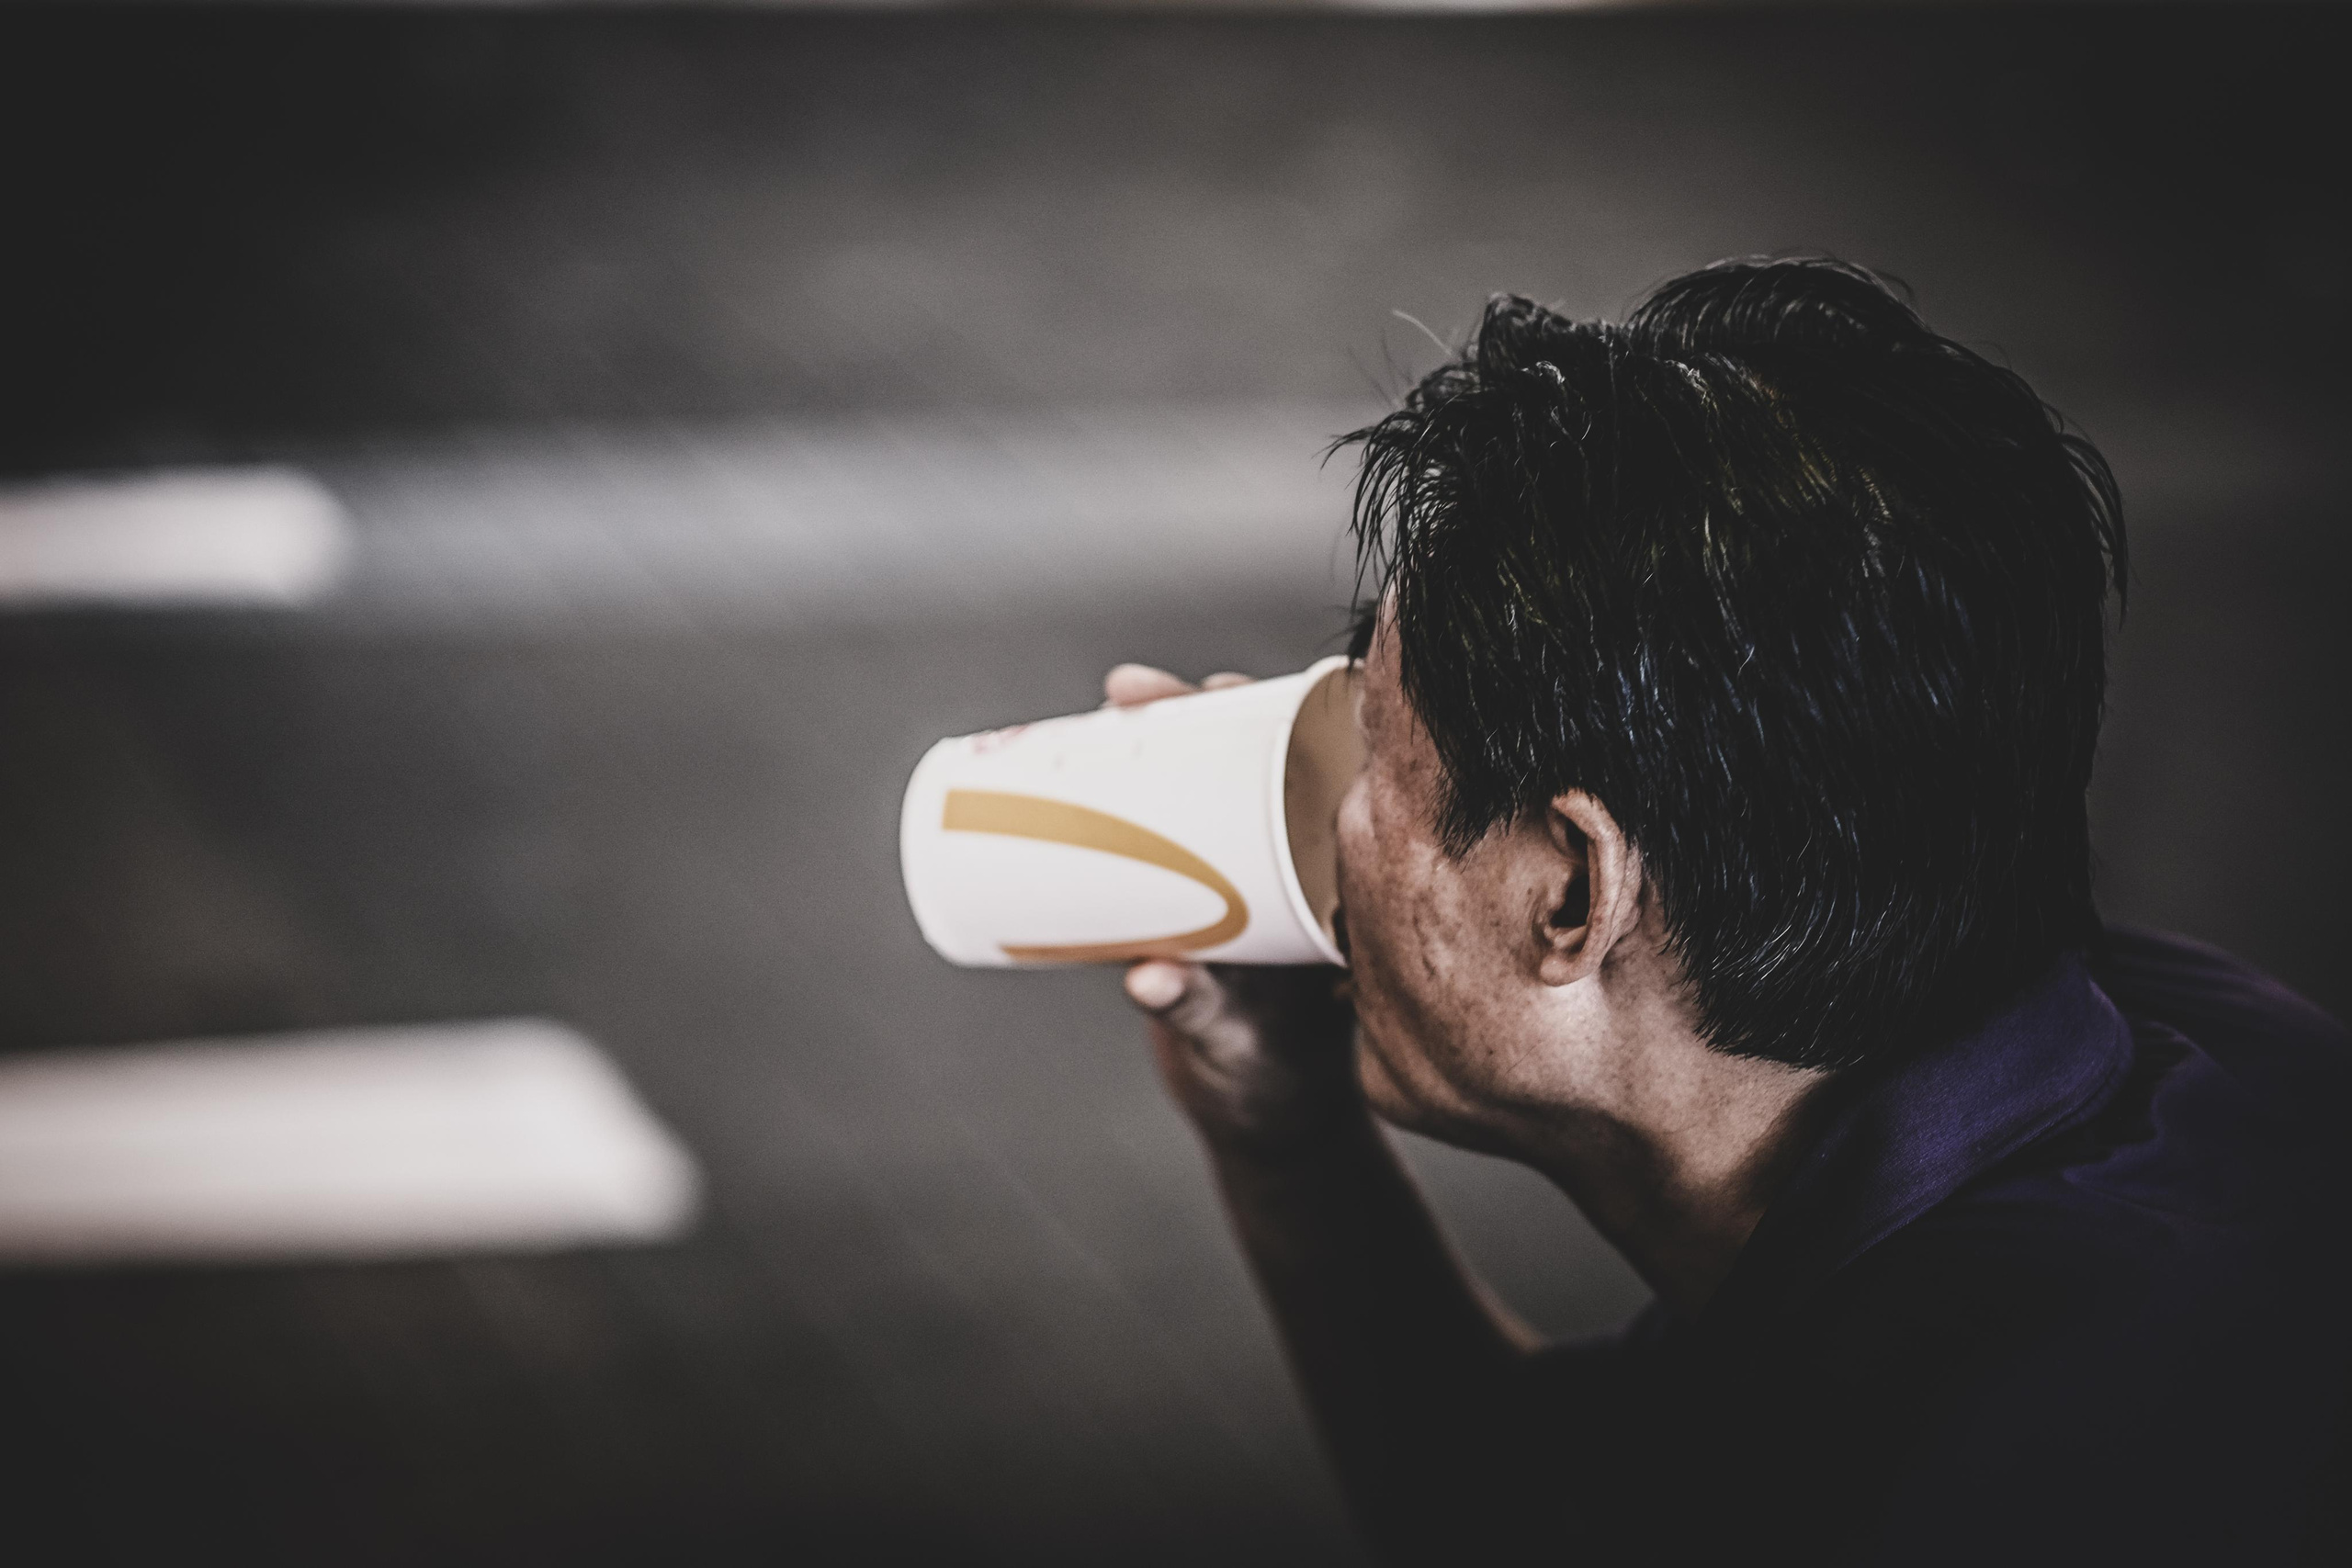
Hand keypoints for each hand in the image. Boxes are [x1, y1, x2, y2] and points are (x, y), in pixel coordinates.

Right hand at [1104, 664, 1362, 1156]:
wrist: (1260, 1113)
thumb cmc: (1265, 1074)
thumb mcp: (1230, 1038)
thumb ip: (1191, 1008)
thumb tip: (1147, 977)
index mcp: (1316, 884)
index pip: (1298, 774)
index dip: (1265, 719)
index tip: (1218, 687)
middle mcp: (1280, 867)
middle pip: (1234, 763)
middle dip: (1183, 716)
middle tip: (1130, 691)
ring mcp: (1230, 879)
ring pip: (1193, 791)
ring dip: (1150, 742)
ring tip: (1112, 705)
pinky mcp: (1184, 901)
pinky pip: (1155, 836)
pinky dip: (1114, 801)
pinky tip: (1072, 765)